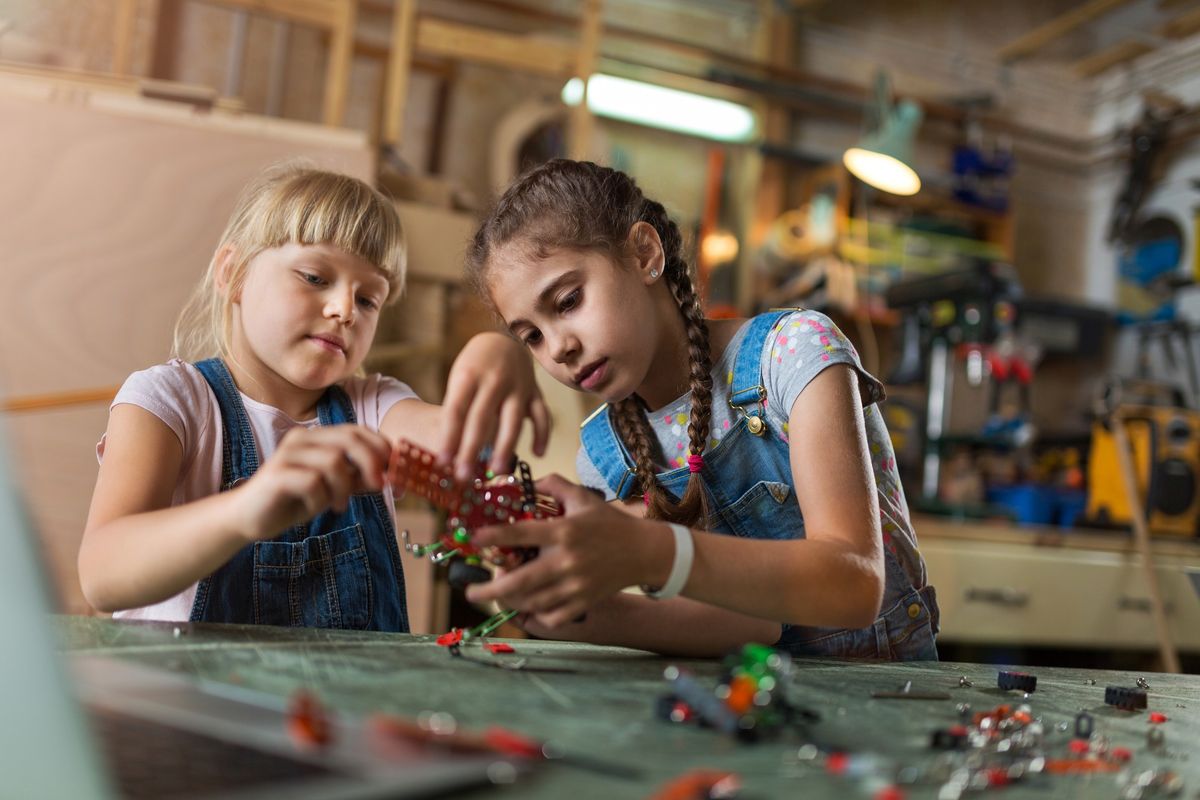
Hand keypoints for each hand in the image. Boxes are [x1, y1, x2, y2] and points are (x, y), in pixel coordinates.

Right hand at [231, 424, 389, 540]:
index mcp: (318, 437)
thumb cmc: (295, 500)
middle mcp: (303, 439)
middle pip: (349, 440)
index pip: (358, 430)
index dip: (381, 448)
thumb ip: (358, 478)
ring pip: (333, 461)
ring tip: (338, 504)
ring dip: (344, 487)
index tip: (391, 472)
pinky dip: (322, 498)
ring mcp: (287, 454)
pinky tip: (317, 507)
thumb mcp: (334, 488)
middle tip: (376, 487)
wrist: (250, 517)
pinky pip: (313, 482)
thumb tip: (390, 475)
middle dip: (370, 464)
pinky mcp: (276, 474)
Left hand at [437, 332, 550, 479]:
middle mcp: (494, 380)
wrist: (504, 341)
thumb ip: (458, 410)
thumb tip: (450, 451)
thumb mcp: (459, 380)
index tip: (443, 462)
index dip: (449, 437)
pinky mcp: (535, 391)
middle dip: (471, 449)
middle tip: (463, 476)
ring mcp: (518, 385)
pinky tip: (537, 453)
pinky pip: (541, 414)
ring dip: (505, 446)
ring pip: (513, 419)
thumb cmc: (475, 368)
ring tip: (497, 471)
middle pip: (481, 419)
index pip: (456, 411)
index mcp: (468, 376)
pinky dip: (542, 434)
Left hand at [464, 475, 652, 627]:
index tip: (473, 539)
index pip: (520, 534)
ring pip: (531, 603)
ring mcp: (575, 586)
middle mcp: (566, 561)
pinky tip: (530, 605)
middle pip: (518, 582)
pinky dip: (535, 614)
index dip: (492, 537)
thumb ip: (555, 485)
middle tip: (471, 591)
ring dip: (509, 601)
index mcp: (564, 531)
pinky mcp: (583, 603)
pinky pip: (551, 617)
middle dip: (489, 589)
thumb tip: (528, 481)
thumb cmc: (611, 524)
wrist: (644, 552)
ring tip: (500, 594)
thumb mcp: (584, 497)